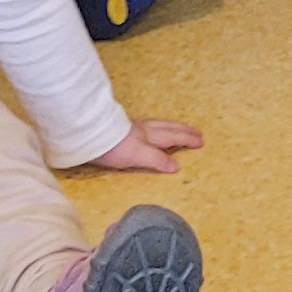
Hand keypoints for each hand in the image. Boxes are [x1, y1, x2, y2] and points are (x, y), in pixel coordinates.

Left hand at [90, 118, 204, 173]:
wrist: (90, 135)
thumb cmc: (114, 147)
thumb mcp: (138, 156)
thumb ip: (156, 160)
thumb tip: (175, 166)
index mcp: (149, 136)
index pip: (172, 138)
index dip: (186, 140)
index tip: (200, 141)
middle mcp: (144, 130)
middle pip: (168, 128)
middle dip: (184, 131)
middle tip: (198, 133)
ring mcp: (133, 128)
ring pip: (158, 125)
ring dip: (172, 126)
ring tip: (180, 128)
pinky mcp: (122, 129)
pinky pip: (148, 125)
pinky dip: (157, 126)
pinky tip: (151, 129)